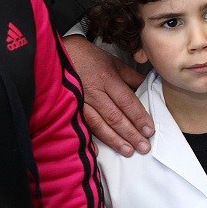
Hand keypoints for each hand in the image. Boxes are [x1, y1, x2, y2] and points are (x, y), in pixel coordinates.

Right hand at [62, 35, 152, 155]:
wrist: (57, 55)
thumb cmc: (89, 58)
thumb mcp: (113, 62)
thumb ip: (131, 77)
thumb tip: (147, 89)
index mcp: (107, 78)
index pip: (126, 101)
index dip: (138, 117)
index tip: (149, 130)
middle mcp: (94, 92)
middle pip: (115, 116)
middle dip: (130, 133)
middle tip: (143, 147)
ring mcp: (80, 102)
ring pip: (99, 125)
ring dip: (114, 140)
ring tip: (128, 151)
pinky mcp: (71, 109)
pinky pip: (82, 126)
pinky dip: (90, 140)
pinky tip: (98, 151)